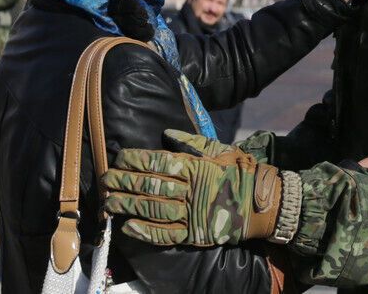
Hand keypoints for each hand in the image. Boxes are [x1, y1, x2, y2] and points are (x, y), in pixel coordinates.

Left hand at [103, 130, 281, 246]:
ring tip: (108, 202)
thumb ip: (193, 142)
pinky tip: (128, 227)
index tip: (120, 157)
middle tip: (105, 179)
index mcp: (196, 167)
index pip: (159, 161)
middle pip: (150, 185)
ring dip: (127, 206)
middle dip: (124, 182)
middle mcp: (191, 190)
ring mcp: (192, 214)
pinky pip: (165, 234)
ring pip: (152, 210)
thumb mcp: (221, 149)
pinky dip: (146, 232)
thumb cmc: (242, 172)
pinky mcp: (194, 234)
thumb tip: (166, 133)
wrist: (263, 203)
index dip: (136, 159)